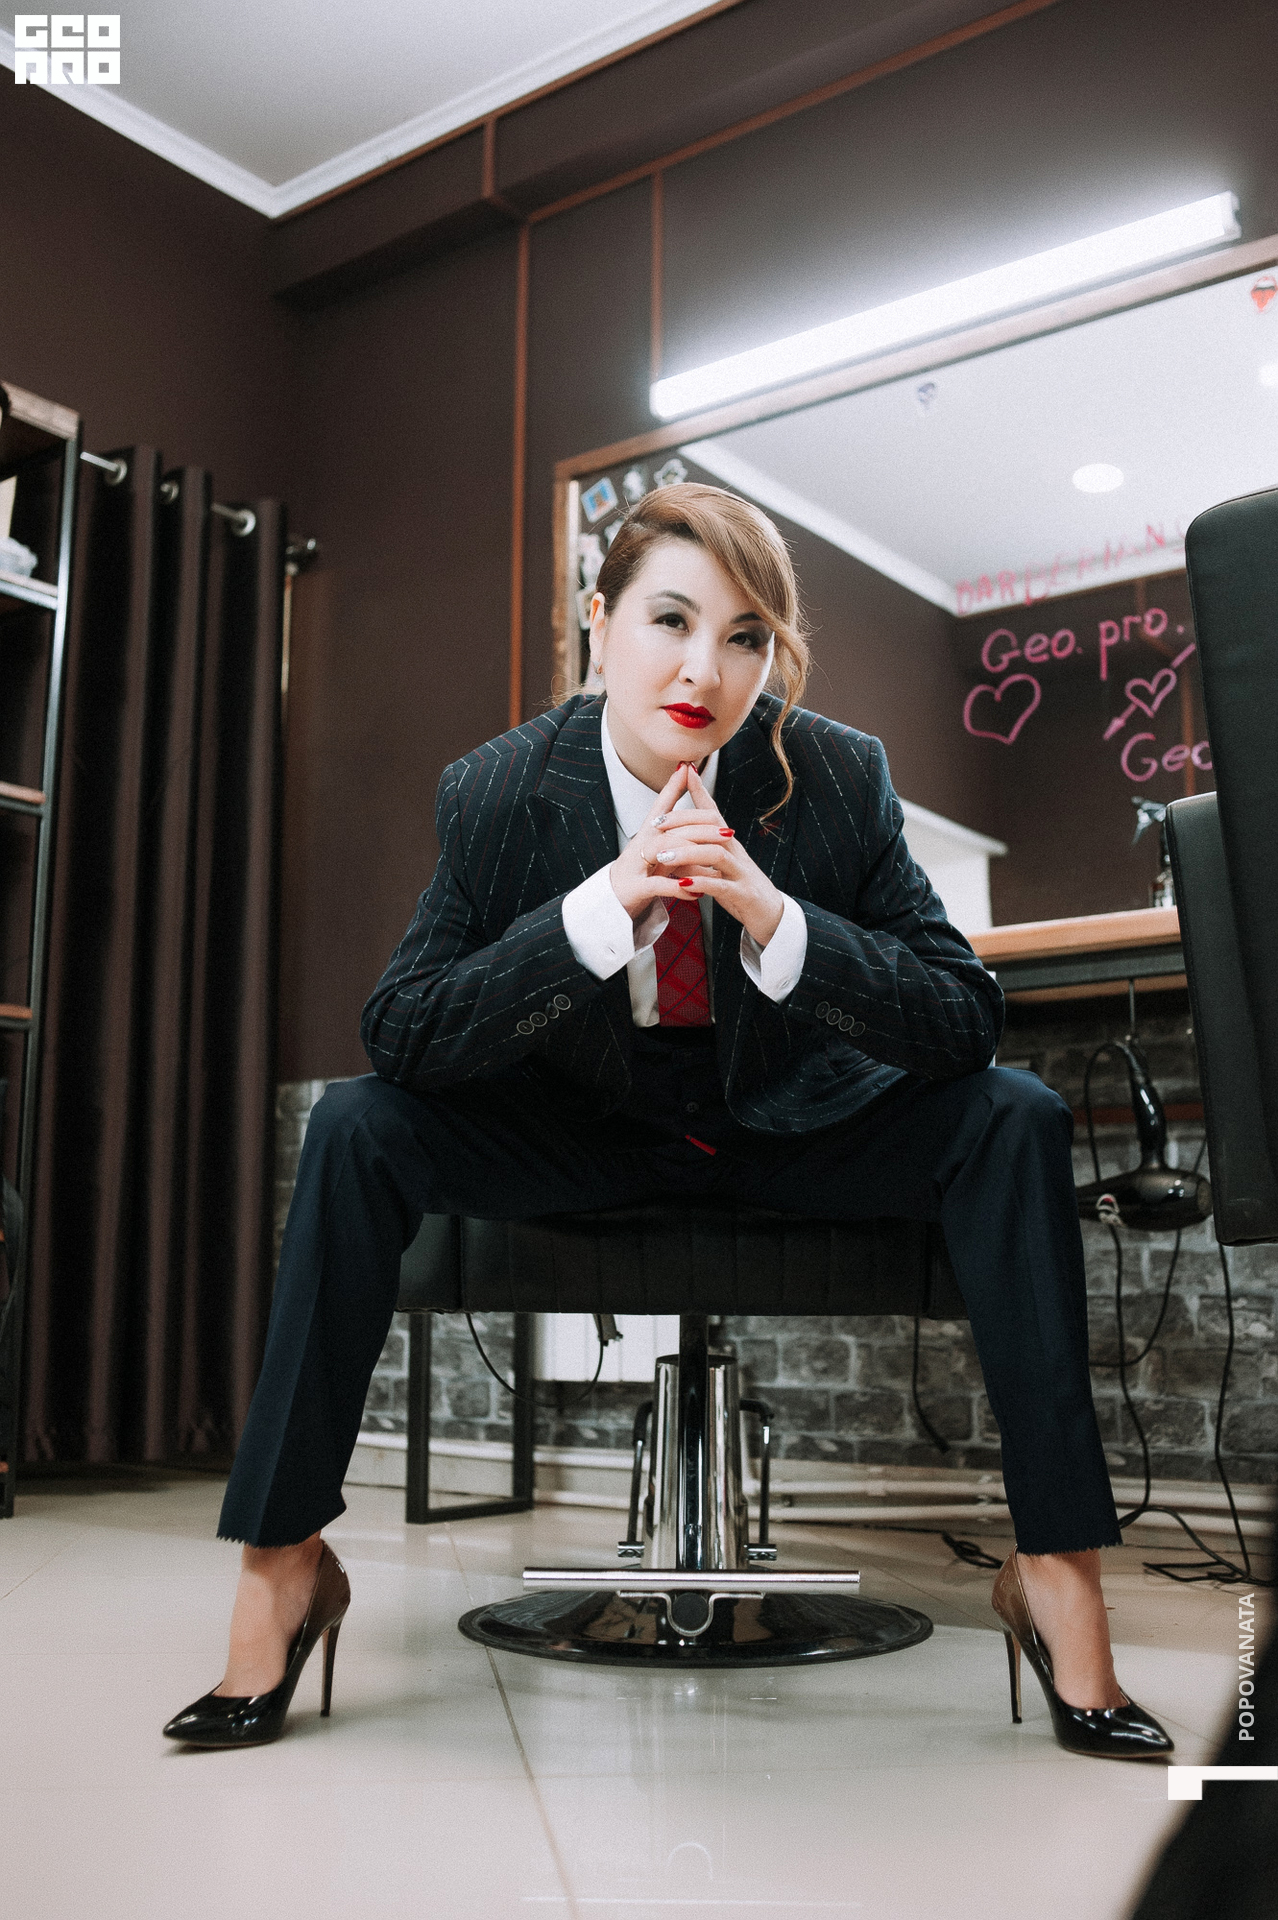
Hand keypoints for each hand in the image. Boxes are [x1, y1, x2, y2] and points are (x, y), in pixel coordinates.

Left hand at [609, 763, 784, 948]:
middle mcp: (736, 852)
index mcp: (729, 844)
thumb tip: (673, 845)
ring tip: (663, 856)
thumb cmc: (739, 887)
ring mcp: (741, 873)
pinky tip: (683, 885)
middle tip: (656, 825)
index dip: (700, 792)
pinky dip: (701, 883)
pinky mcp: (743, 894)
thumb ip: (698, 855)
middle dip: (684, 823)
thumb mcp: (718, 866)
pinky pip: (721, 886)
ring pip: (716, 854)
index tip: (684, 772)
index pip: (713, 813)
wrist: (770, 914)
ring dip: (688, 853)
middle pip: (712, 828)